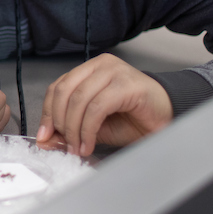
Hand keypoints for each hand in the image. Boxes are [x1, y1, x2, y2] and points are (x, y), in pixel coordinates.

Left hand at [37, 53, 173, 156]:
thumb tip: (45, 139)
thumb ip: (71, 128)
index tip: (44, 136)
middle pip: (64, 91)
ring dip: (73, 129)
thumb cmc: (134, 119)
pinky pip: (96, 107)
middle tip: (62, 144)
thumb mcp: (94, 125)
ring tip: (77, 148)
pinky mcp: (126, 84)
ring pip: (78, 99)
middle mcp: (100, 65)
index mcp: (89, 70)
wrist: (167, 118)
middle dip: (58, 122)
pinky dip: (87, 129)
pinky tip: (87, 144)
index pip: (58, 87)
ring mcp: (114, 71)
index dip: (47, 112)